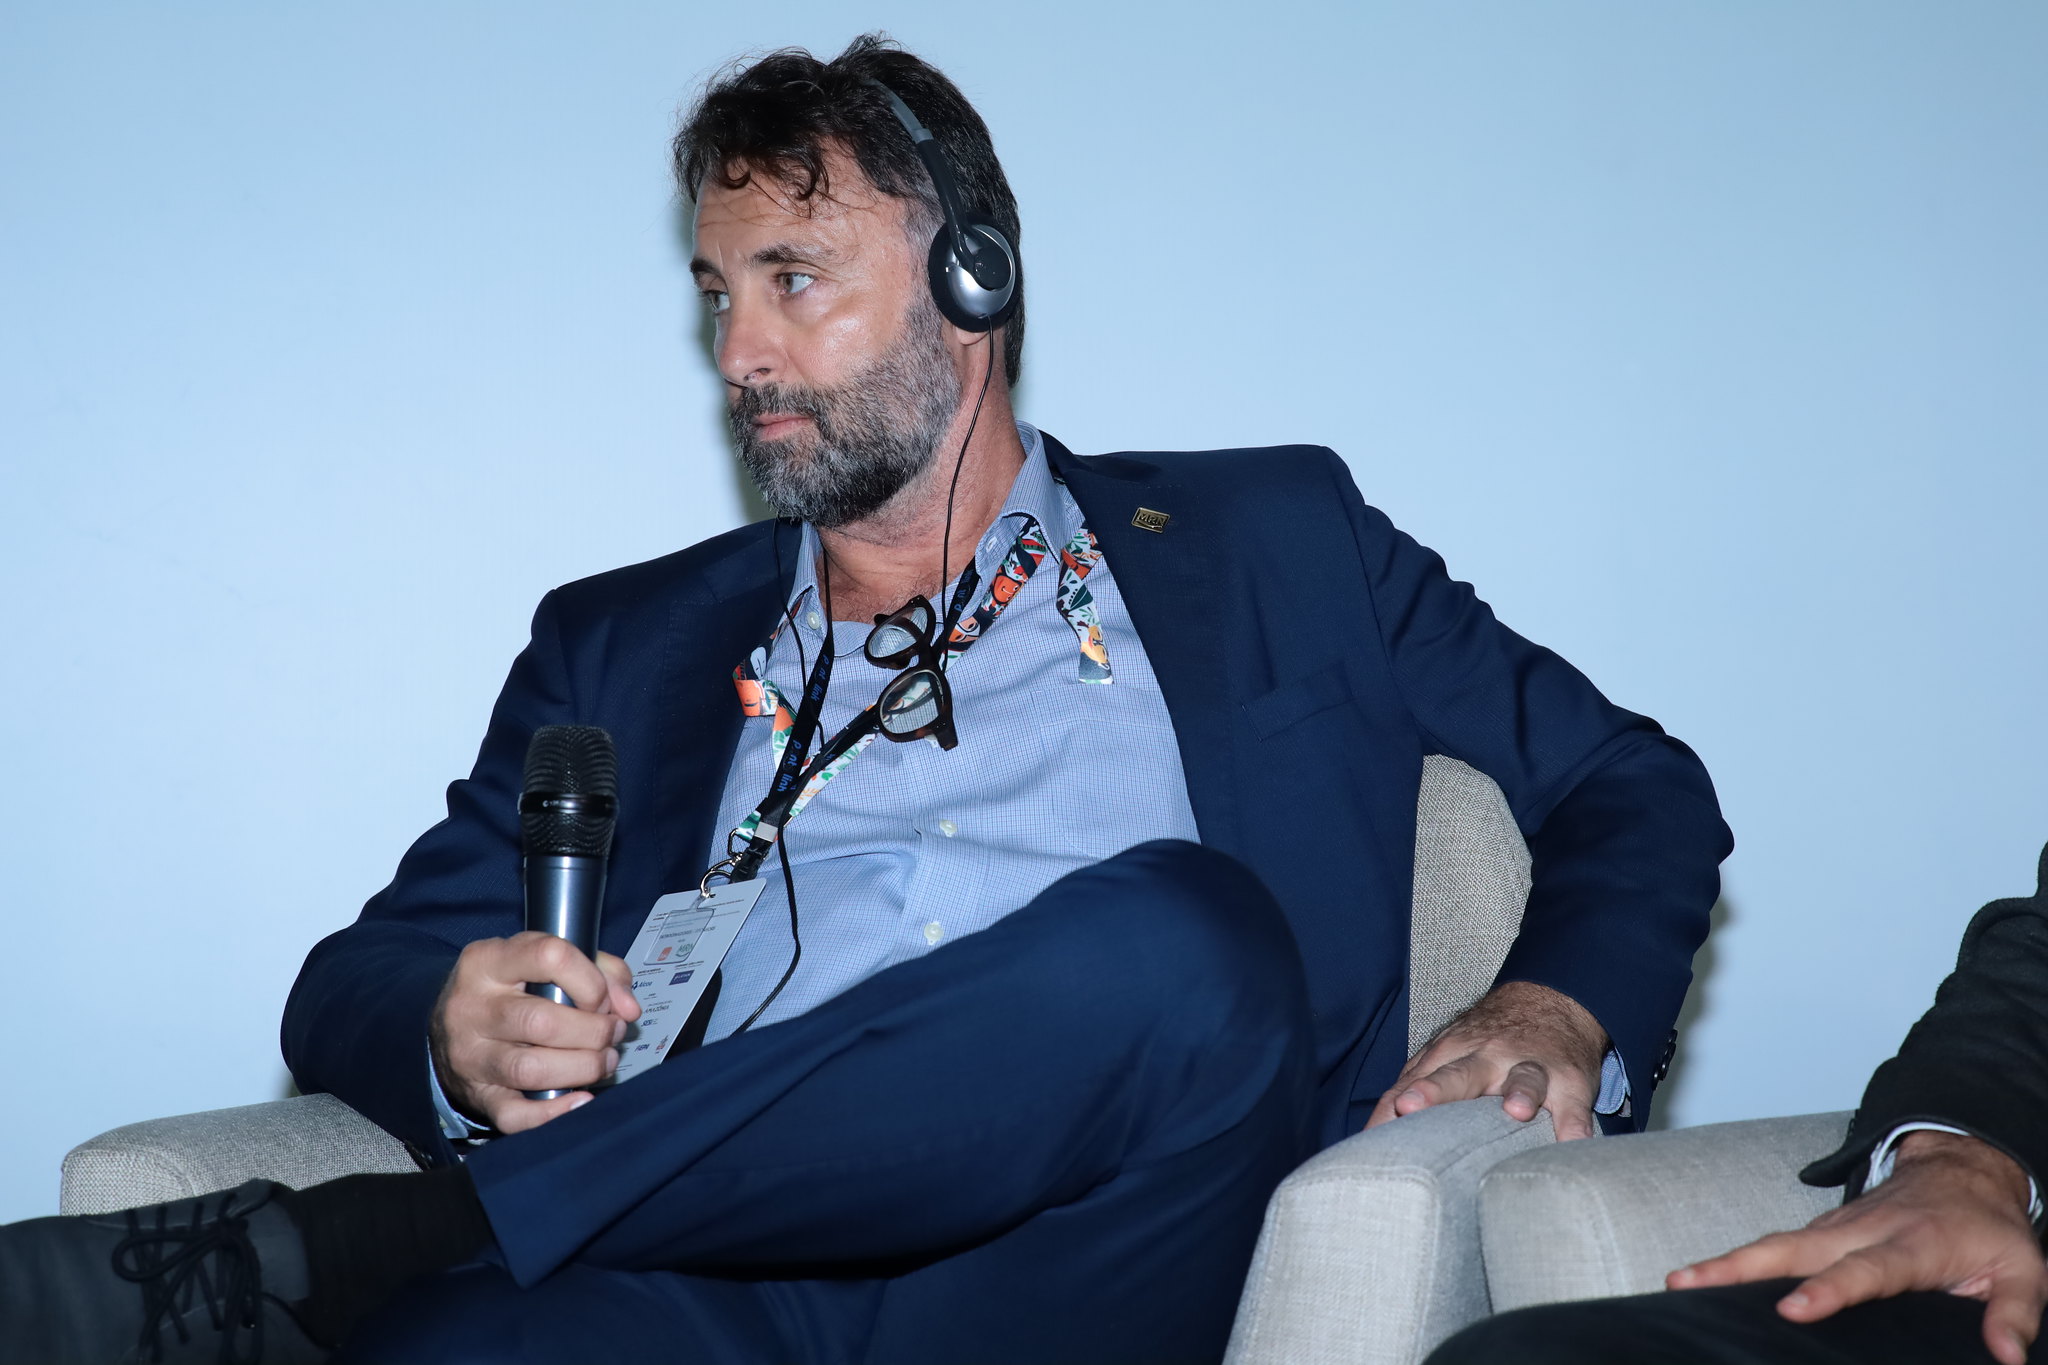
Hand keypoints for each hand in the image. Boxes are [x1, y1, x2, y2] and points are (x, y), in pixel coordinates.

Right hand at [429, 931, 640, 1134]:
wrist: (449, 1029)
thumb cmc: (511, 989)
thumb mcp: (546, 961)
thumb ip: (600, 970)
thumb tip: (627, 1008)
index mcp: (490, 960)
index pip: (549, 957)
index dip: (591, 981)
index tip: (604, 998)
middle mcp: (473, 1007)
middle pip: (541, 1022)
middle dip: (594, 1031)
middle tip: (612, 1033)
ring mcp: (470, 1055)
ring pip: (530, 1069)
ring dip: (583, 1068)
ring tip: (603, 1062)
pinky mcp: (478, 1095)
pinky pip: (515, 1115)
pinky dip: (555, 1112)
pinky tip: (580, 1099)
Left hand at [1365, 980, 1607, 1139]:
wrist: (1550, 1002)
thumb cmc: (1487, 1043)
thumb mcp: (1447, 1055)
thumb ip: (1413, 1086)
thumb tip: (1375, 1128)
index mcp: (1450, 1056)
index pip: (1413, 1084)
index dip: (1389, 1108)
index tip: (1371, 1137)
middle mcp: (1487, 1059)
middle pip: (1458, 1075)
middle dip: (1433, 1090)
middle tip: (1410, 1105)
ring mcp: (1530, 1068)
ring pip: (1523, 1079)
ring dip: (1519, 1092)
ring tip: (1514, 1111)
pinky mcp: (1570, 1083)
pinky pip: (1574, 1107)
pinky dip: (1575, 1124)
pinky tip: (1572, 1142)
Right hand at [1668, 1131, 2047, 1364]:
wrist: (1961, 1166)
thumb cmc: (1989, 1227)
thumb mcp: (2024, 1269)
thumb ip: (2016, 1313)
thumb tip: (2008, 1358)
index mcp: (1911, 1244)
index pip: (1865, 1271)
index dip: (1829, 1290)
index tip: (1794, 1309)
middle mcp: (1862, 1231)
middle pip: (1792, 1249)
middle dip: (1740, 1266)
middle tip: (1689, 1282)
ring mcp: (1835, 1227)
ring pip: (1775, 1245)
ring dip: (1726, 1262)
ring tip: (1679, 1280)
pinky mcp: (1821, 1231)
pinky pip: (1777, 1248)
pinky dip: (1739, 1262)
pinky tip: (1706, 1279)